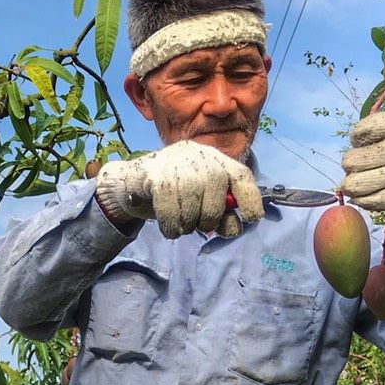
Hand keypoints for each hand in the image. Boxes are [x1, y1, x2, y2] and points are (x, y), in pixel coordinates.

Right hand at [96, 141, 263, 239]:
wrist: (132, 182)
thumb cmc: (174, 195)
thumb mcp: (200, 203)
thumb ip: (220, 214)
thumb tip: (234, 228)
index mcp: (216, 160)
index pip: (240, 175)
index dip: (251, 198)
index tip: (252, 218)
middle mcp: (200, 155)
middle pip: (217, 193)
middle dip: (209, 219)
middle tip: (198, 227)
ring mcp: (177, 161)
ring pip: (192, 203)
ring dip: (187, 225)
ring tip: (180, 226)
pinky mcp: (155, 173)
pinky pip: (170, 208)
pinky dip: (171, 226)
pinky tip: (169, 229)